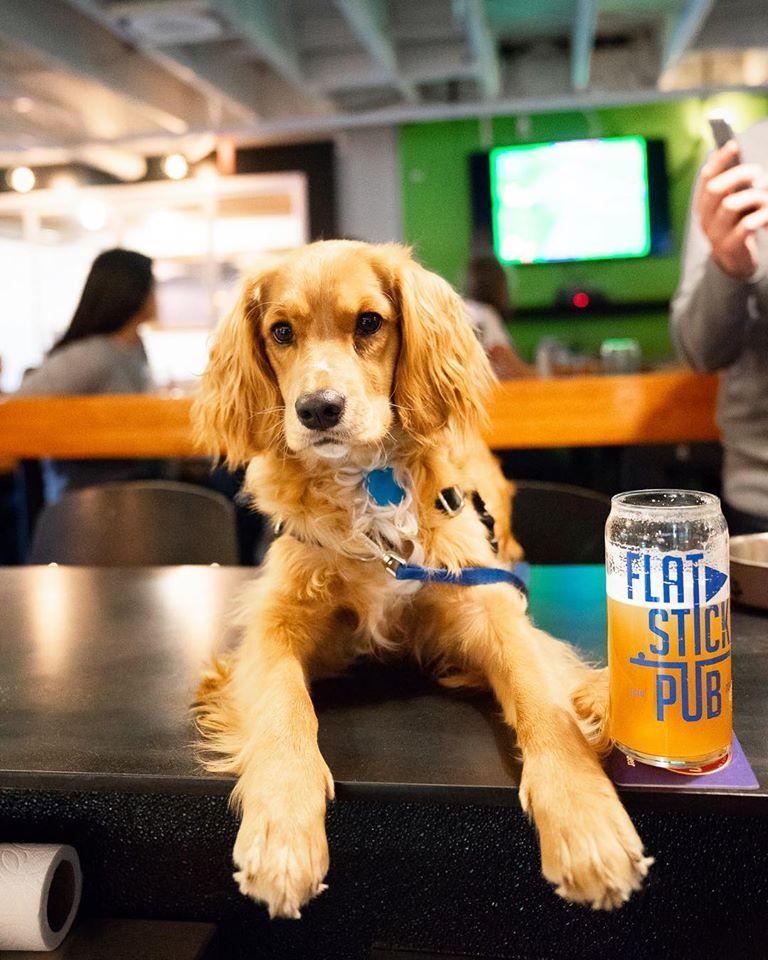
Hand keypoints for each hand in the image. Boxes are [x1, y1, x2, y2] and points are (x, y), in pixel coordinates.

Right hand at [695, 140, 767, 279]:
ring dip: (753, 196)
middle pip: (715, 189)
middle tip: (757, 172)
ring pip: (730, 205)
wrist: (735, 260)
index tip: (734, 144)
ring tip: (765, 198)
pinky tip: (767, 216)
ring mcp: (715, 233)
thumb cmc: (737, 223)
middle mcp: (705, 218)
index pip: (706, 177)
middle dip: (738, 175)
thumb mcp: (733, 202)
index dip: (720, 160)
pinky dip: (761, 216)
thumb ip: (733, 184)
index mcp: (703, 204)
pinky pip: (746, 225)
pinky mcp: (729, 246)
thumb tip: (737, 154)